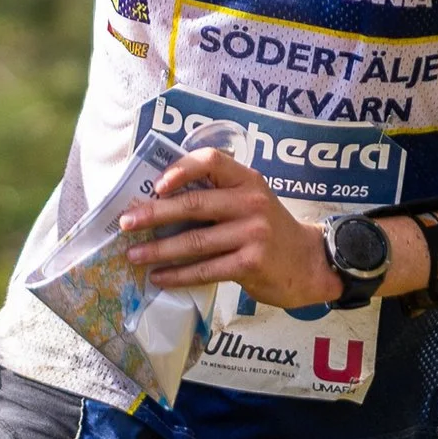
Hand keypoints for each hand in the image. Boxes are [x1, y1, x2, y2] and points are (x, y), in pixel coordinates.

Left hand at [120, 149, 335, 307]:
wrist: (310, 263)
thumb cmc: (271, 231)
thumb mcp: (253, 201)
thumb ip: (219, 195)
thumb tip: (160, 201)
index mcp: (248, 180)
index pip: (210, 161)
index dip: (180, 169)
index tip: (156, 185)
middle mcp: (251, 202)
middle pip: (194, 204)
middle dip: (154, 214)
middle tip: (126, 223)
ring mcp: (253, 234)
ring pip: (194, 242)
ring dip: (159, 250)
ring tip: (134, 256)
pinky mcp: (251, 264)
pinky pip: (205, 270)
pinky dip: (178, 275)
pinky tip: (160, 277)